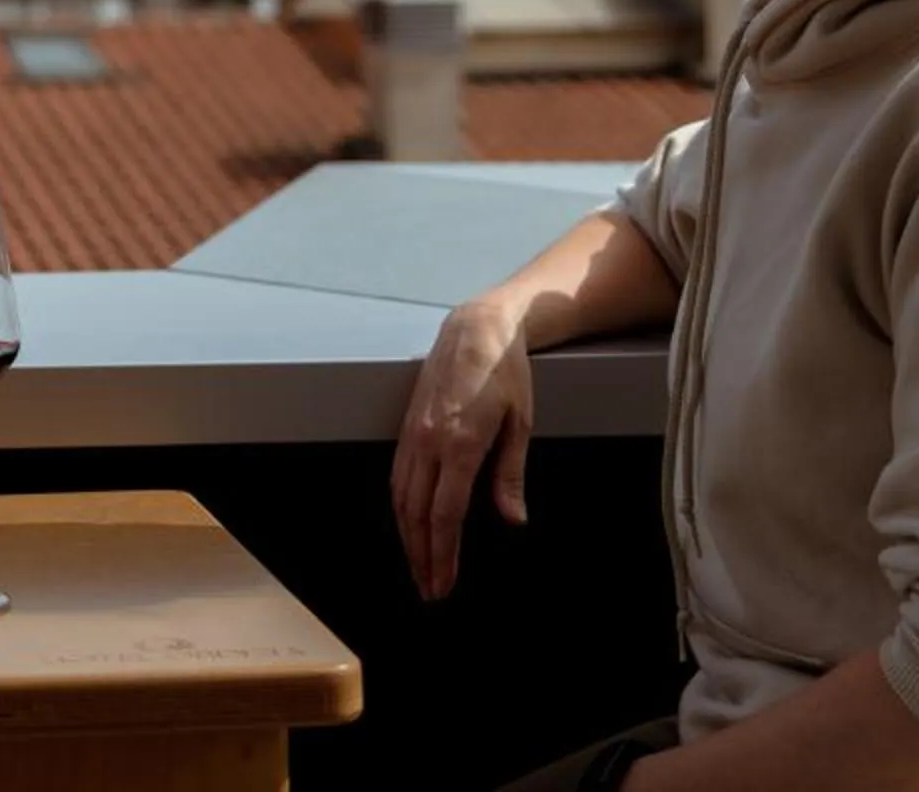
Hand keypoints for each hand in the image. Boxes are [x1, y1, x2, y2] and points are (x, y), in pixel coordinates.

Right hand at [391, 287, 535, 599]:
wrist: (475, 328)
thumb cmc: (506, 374)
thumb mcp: (521, 422)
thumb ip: (511, 474)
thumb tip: (513, 519)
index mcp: (460, 443)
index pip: (445, 514)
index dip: (444, 554)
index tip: (445, 582)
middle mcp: (429, 441)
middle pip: (417, 513)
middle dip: (422, 556)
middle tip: (430, 589)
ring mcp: (413, 432)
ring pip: (401, 497)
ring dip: (407, 537)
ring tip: (418, 566)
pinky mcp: (407, 425)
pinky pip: (398, 475)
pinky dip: (400, 508)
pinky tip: (408, 524)